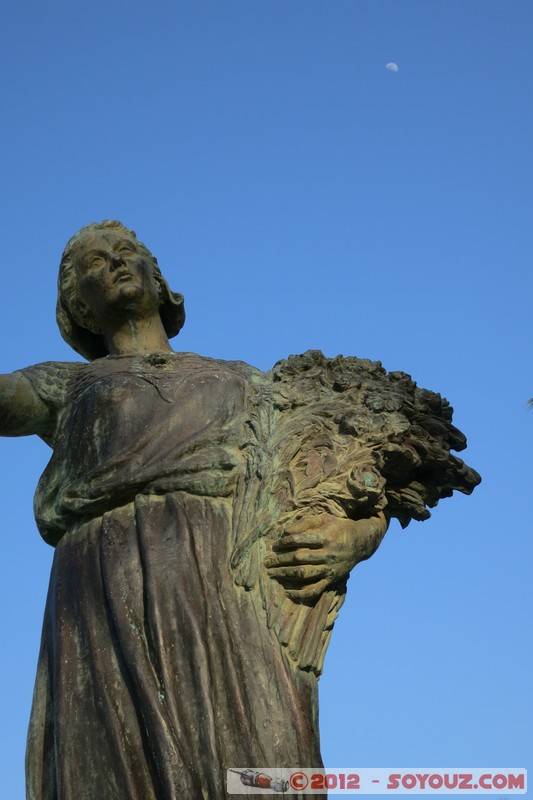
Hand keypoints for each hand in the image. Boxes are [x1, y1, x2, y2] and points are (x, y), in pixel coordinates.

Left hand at [264, 512, 387, 599]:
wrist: (360, 542)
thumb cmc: (338, 528)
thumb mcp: (324, 519)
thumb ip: (305, 523)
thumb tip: (285, 532)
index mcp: (324, 537)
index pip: (299, 540)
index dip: (285, 542)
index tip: (275, 545)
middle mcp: (327, 554)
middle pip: (299, 558)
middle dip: (280, 560)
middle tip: (267, 561)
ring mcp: (329, 568)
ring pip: (304, 574)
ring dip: (285, 574)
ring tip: (272, 573)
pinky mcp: (331, 579)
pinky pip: (314, 589)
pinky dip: (301, 593)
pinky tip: (288, 592)